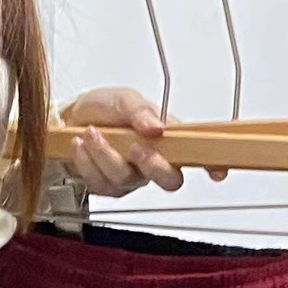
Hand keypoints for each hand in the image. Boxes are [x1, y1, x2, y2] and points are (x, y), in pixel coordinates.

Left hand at [61, 87, 227, 194]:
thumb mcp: (123, 98)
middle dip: (152, 165)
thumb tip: (157, 127)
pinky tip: (81, 145)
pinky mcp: (108, 188)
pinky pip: (101, 183)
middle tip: (135, 147)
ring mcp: (131, 178)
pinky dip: (88, 161)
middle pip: (169, 179)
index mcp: (167, 138)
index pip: (196, 154)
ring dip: (105, 154)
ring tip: (91, 132)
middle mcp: (153, 162)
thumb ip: (140, 110)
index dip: (210, 164)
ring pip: (126, 178)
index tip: (218, 170)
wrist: (69, 119)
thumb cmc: (103, 108)